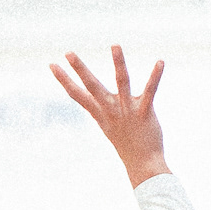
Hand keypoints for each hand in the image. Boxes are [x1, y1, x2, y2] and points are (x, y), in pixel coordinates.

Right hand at [50, 45, 166, 188]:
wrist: (142, 164)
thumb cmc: (126, 144)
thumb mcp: (108, 125)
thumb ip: (100, 109)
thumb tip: (91, 98)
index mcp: (100, 113)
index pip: (77, 94)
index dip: (63, 80)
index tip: (51, 64)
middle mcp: (111, 110)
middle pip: (92, 86)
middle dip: (80, 69)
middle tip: (68, 53)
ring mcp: (127, 111)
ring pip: (122, 82)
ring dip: (118, 63)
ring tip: (115, 45)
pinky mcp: (145, 113)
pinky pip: (150, 92)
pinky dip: (155, 77)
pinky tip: (160, 62)